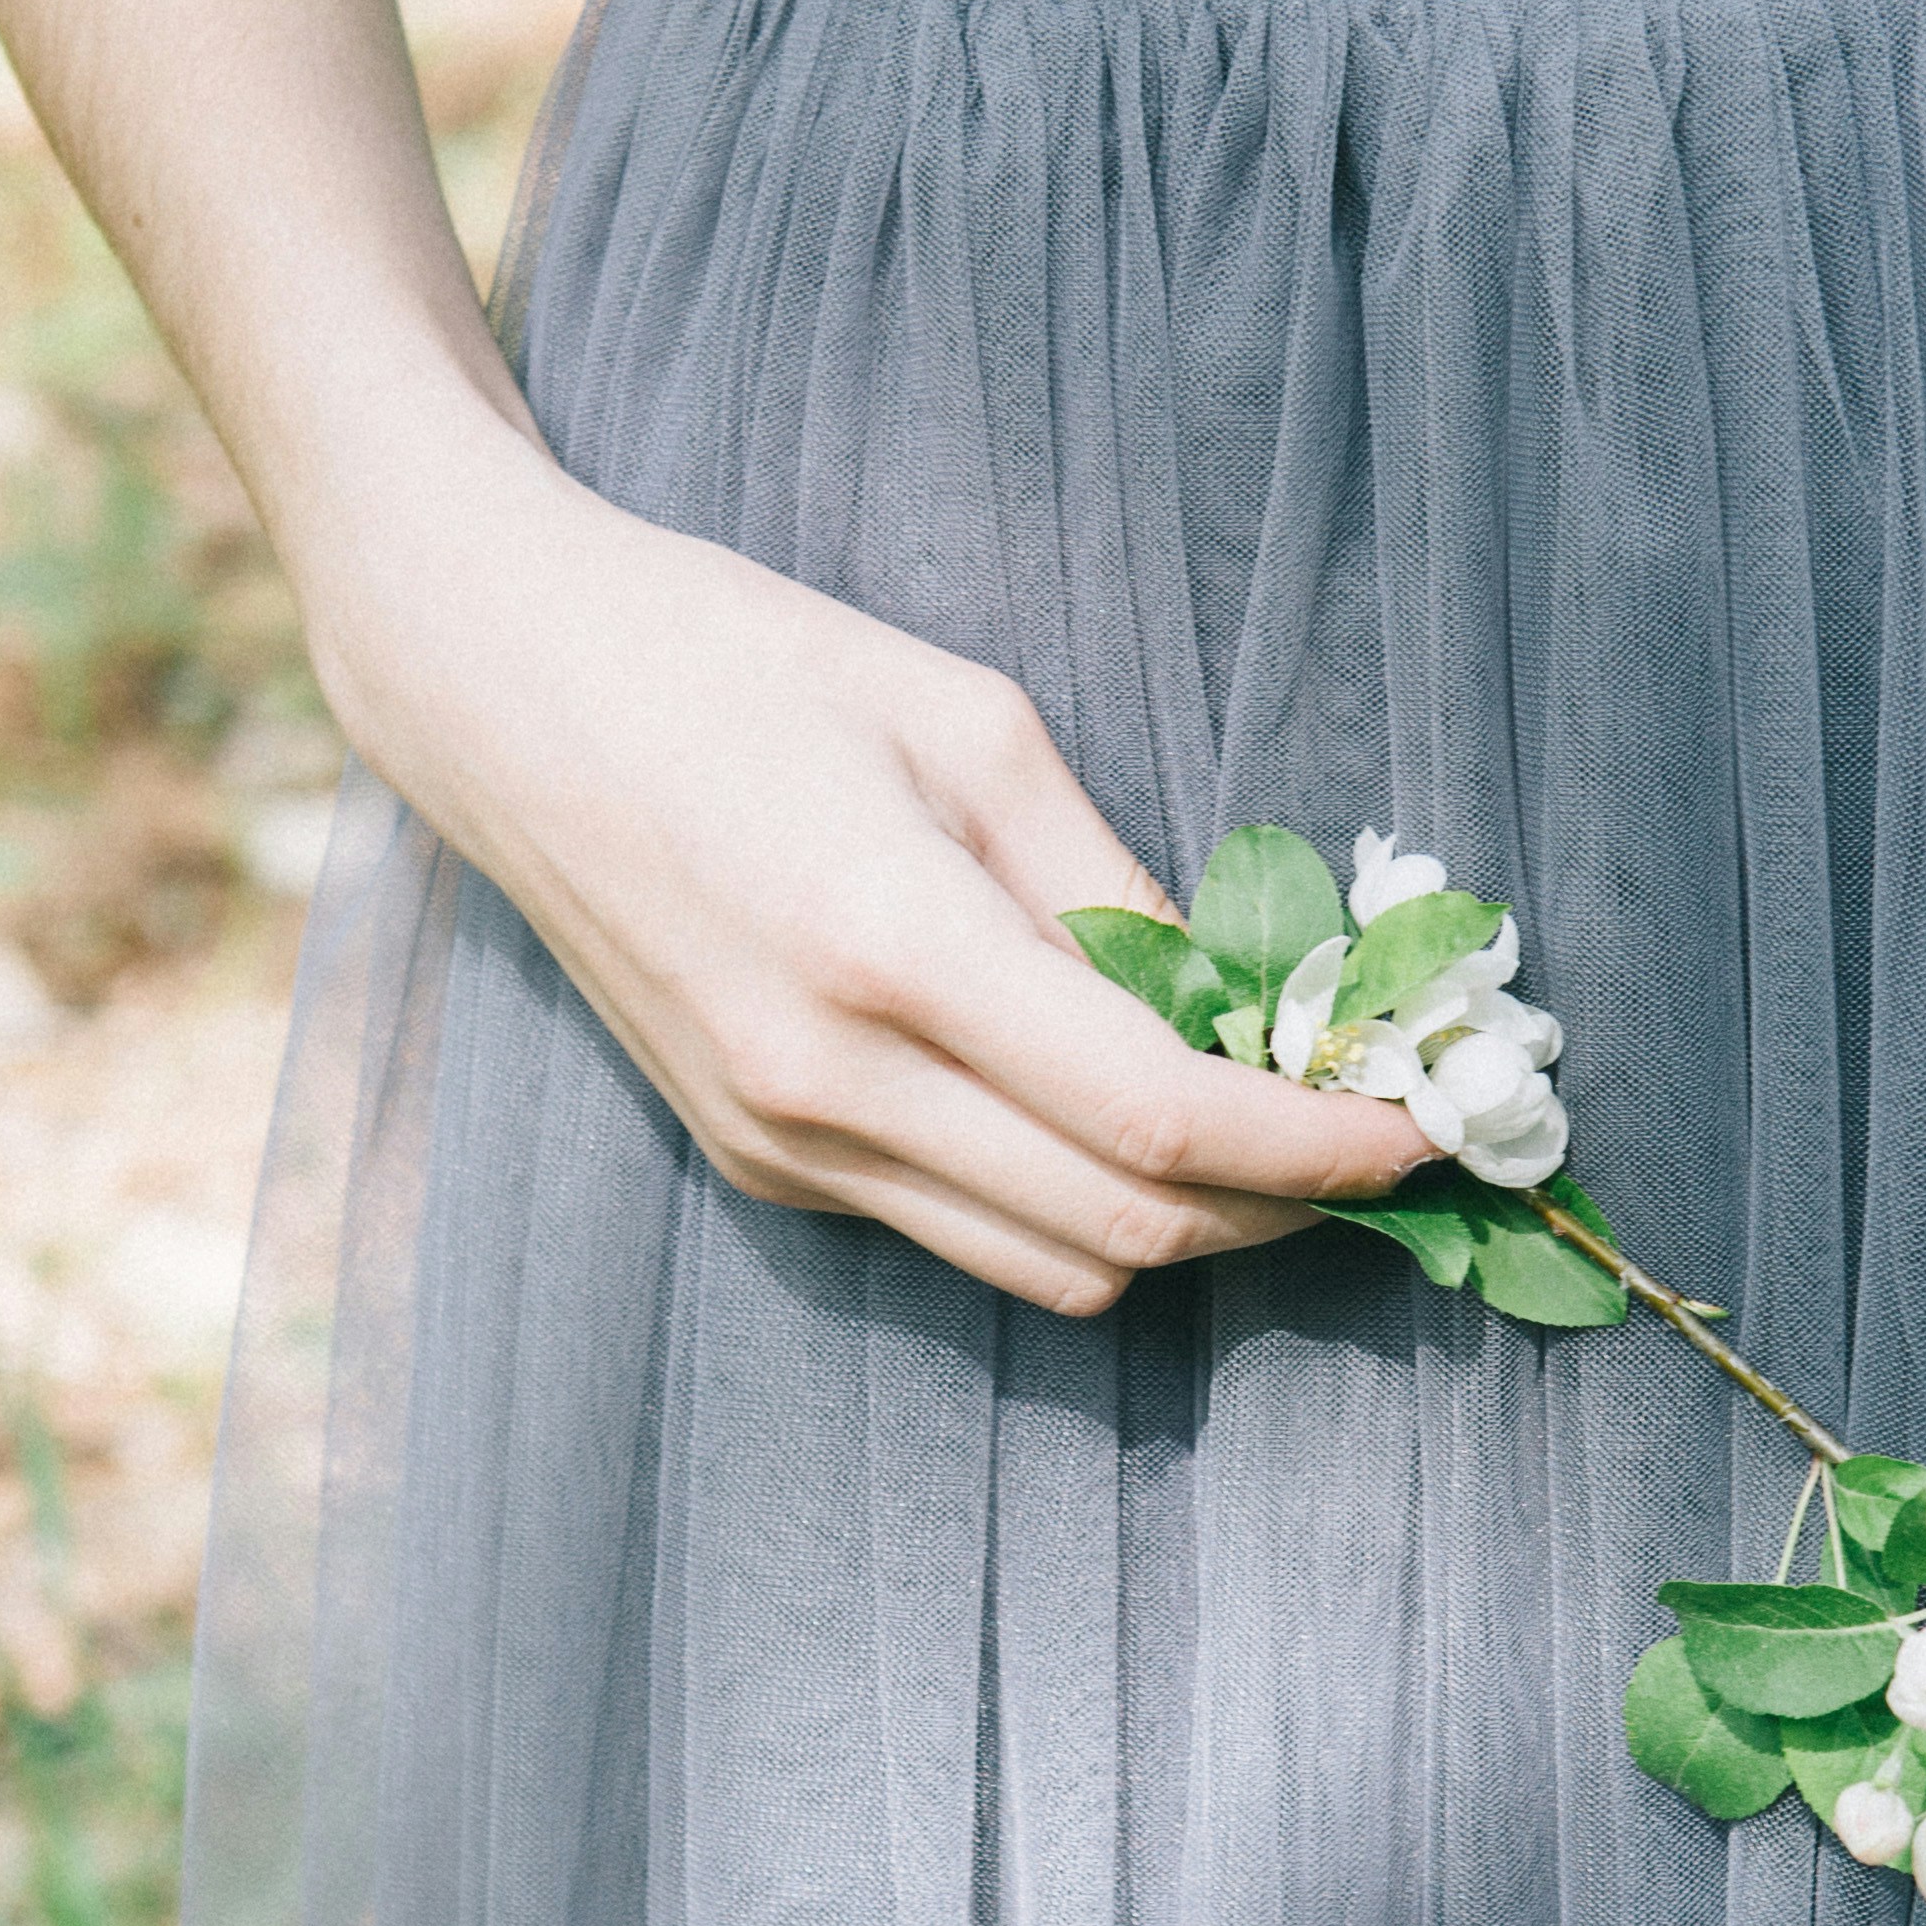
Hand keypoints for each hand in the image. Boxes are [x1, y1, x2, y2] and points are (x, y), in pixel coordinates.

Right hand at [304, 385, 1438, 1313]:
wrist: (503, 695)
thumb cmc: (741, 660)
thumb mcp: (968, 720)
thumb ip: (1111, 885)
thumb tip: (1242, 1009)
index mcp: (895, 949)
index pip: (1161, 1119)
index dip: (1318, 1145)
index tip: (1422, 1128)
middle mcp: (831, 1081)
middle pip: (1127, 1227)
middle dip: (1283, 1207)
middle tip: (1370, 1137)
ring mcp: (783, 1139)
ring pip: (1051, 1266)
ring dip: (1183, 1225)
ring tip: (1262, 1132)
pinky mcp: (755, 1159)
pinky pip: (958, 1232)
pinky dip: (1069, 1202)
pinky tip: (1107, 1110)